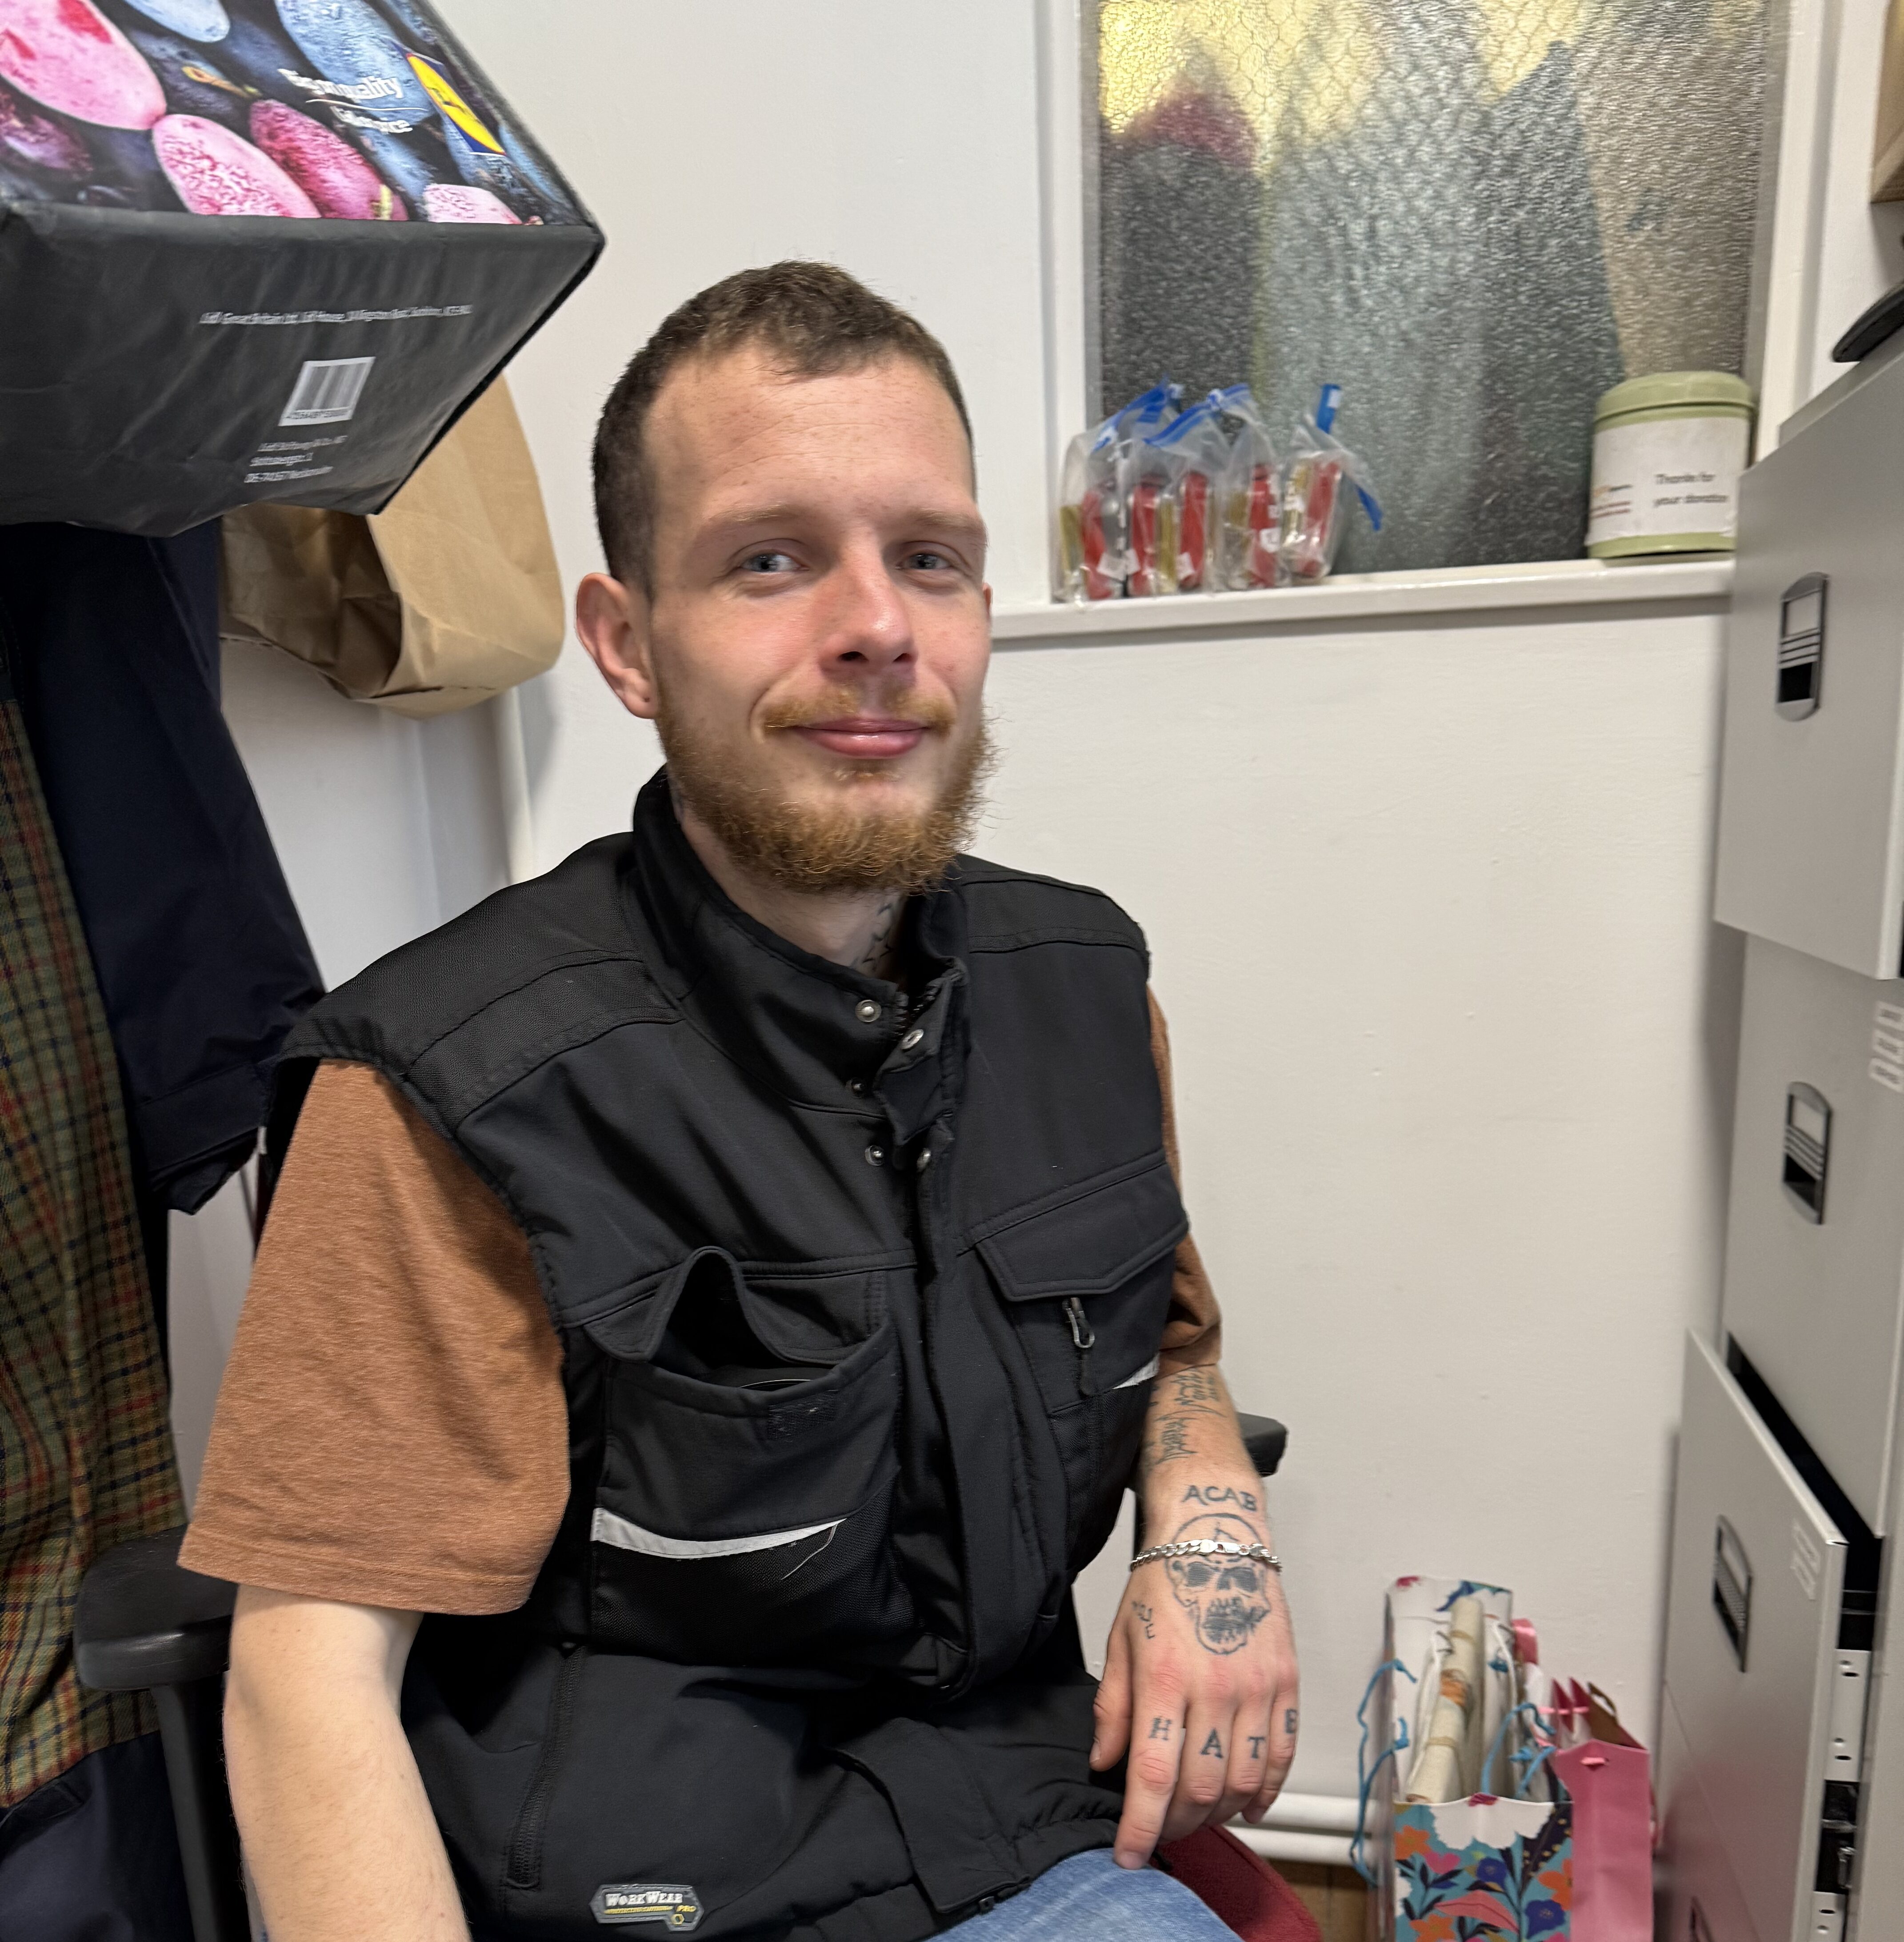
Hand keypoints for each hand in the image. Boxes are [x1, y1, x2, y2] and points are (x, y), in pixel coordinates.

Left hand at [1088, 1478, 1298, 1867]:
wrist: (1217, 1537)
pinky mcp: (1287, 1684)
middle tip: (1159, 1829)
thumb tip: (1105, 1763)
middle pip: (1200, 1788)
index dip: (1140, 1827)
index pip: (1153, 1775)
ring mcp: (1257, 1688)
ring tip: (1198, 1814)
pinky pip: (1281, 1756)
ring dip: (1220, 1813)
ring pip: (1244, 1781)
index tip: (1127, 1854)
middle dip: (1176, 1824)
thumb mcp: (1121, 1640)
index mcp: (1165, 1678)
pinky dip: (1265, 1791)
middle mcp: (1215, 1688)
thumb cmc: (1164, 1585)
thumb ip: (1112, 1708)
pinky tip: (1248, 1803)